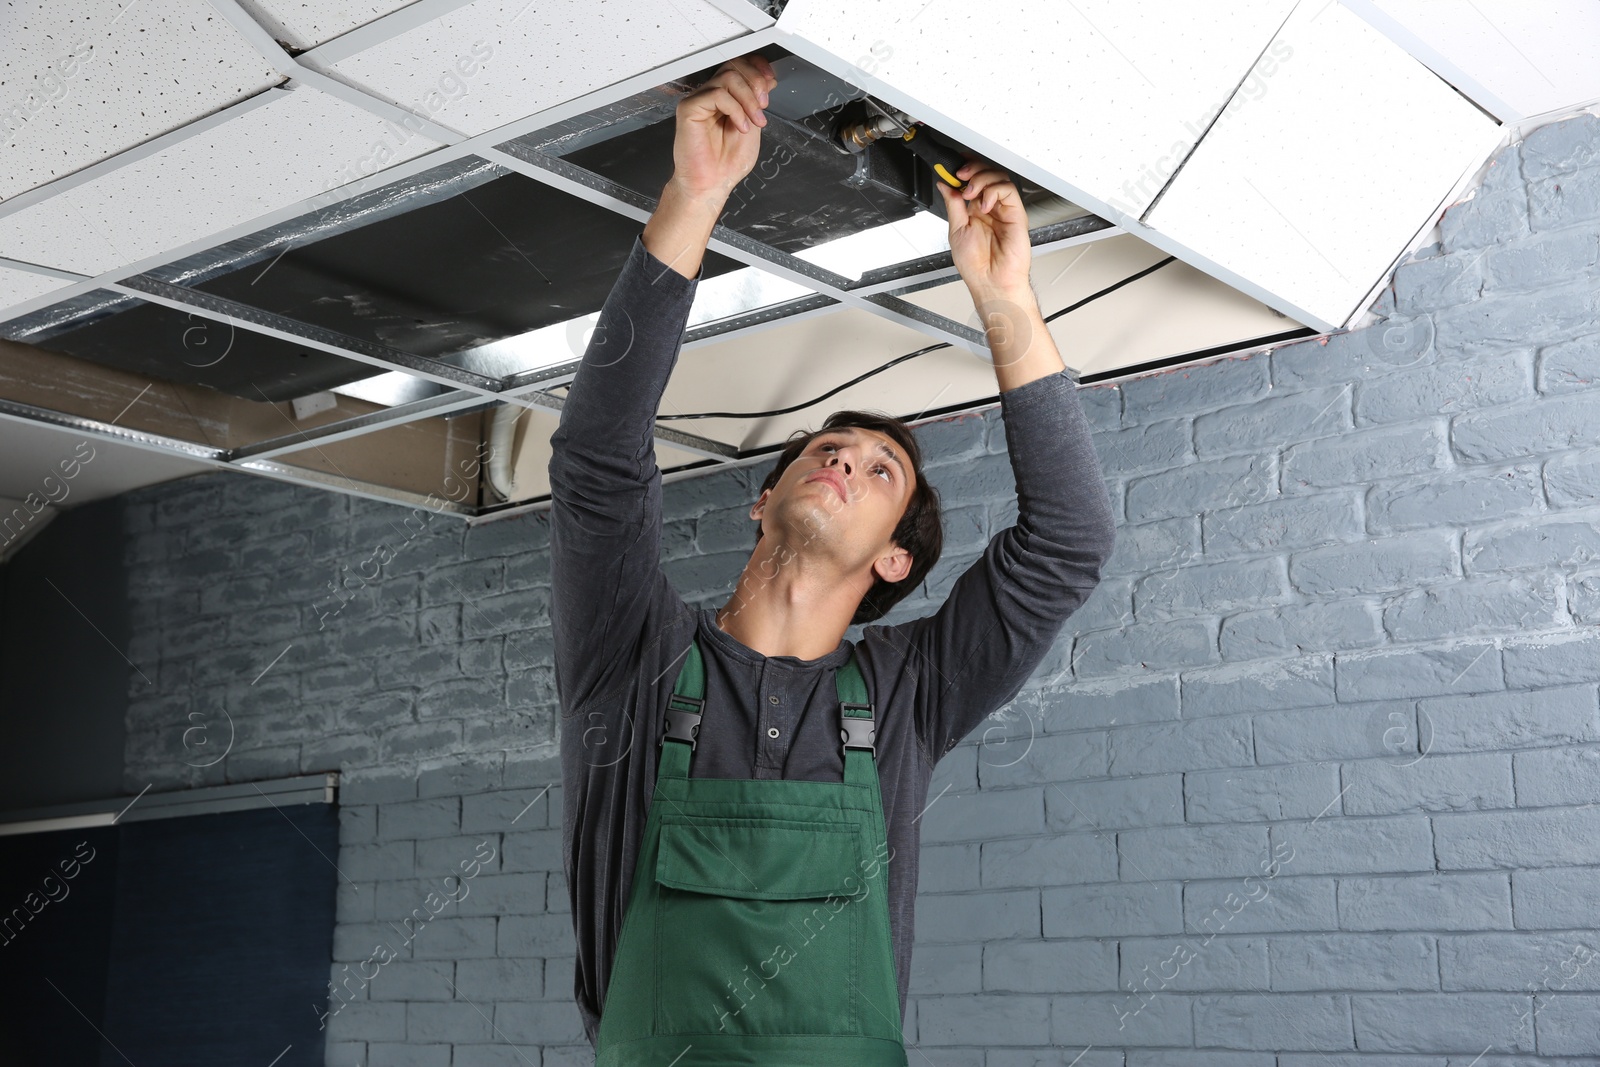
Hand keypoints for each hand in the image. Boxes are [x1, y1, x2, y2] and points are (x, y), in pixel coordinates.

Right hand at [668, 53, 777, 201]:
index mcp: (725, 98)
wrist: (711, 185)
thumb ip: (757, 103)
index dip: (756, 67)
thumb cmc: (727, 164)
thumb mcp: (753, 127)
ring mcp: (699, 101)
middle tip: (763, 105)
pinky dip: (735, 109)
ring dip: (748, 98)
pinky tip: (740, 126)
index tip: (771, 80)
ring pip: (728, 77)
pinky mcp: (689, 109)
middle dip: (756, 82)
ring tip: (754, 121)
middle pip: (734, 66)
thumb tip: (767, 81)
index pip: (738, 66)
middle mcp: (710, 96)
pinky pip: (716, 95)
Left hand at [937, 160, 1031, 296]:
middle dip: (973, 170)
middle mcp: (990, 208)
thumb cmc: (975, 265)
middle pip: (987, 174)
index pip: (973, 181)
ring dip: (981, 179)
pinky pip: (1009, 190)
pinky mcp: (1016, 213)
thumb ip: (953, 205)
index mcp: (974, 210)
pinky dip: (994, 191)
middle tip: (961, 176)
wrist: (990, 281)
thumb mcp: (956, 230)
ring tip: (970, 192)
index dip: (965, 169)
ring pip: (999, 178)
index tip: (952, 167)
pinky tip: (984, 205)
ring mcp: (1003, 209)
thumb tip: (945, 185)